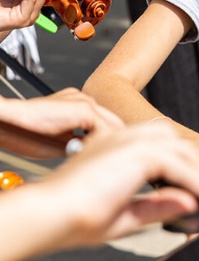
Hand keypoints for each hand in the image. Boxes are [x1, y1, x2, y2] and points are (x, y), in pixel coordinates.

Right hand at [0, 88, 122, 157]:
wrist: (10, 120)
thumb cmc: (26, 133)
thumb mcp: (58, 141)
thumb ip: (76, 144)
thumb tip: (91, 155)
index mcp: (76, 105)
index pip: (102, 122)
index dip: (110, 140)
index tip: (115, 155)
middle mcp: (83, 99)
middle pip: (111, 121)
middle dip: (118, 141)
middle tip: (125, 160)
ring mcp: (84, 102)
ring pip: (111, 124)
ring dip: (116, 142)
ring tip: (121, 160)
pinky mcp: (83, 109)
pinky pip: (105, 126)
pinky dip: (110, 141)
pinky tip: (111, 155)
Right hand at [33, 120, 198, 246]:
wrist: (50, 215)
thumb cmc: (73, 217)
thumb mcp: (126, 214)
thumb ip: (158, 206)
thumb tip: (189, 204)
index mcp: (115, 146)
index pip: (162, 148)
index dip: (186, 169)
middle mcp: (123, 136)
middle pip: (176, 144)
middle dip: (198, 170)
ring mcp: (130, 140)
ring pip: (181, 151)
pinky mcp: (137, 151)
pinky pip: (178, 166)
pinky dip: (197, 183)